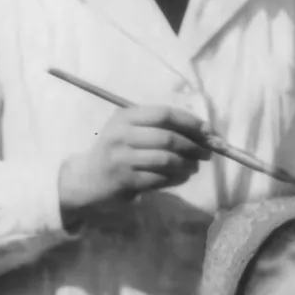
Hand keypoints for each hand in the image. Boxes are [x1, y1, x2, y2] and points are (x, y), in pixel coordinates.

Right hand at [58, 107, 207, 223]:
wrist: (86, 179)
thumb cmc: (115, 152)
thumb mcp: (130, 131)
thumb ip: (159, 128)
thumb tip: (203, 132)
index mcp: (126, 117)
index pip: (164, 114)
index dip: (190, 122)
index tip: (209, 131)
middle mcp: (122, 135)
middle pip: (168, 138)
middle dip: (193, 146)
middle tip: (207, 153)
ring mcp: (122, 158)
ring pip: (166, 160)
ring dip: (187, 165)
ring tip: (194, 167)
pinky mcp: (125, 180)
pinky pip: (160, 179)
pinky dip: (177, 179)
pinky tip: (182, 177)